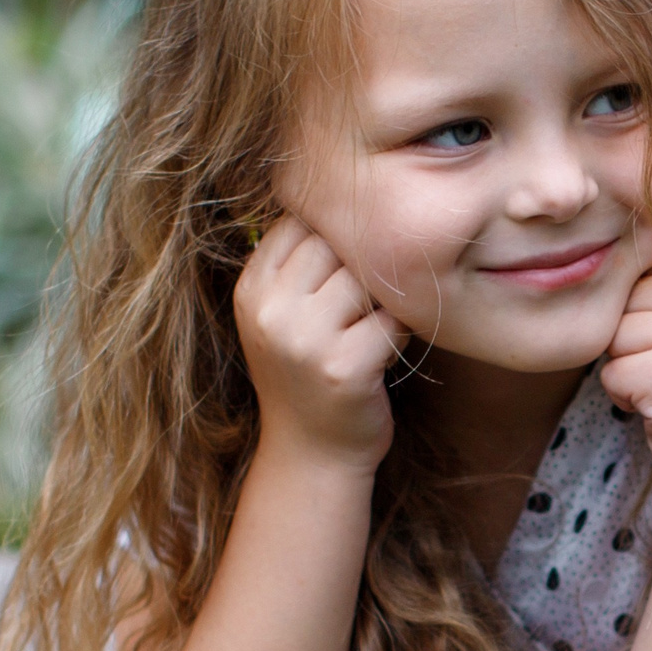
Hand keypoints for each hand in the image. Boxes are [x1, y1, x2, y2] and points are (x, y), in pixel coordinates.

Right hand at [233, 215, 403, 472]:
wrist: (312, 456)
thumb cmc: (311, 374)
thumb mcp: (285, 314)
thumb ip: (303, 262)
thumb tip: (348, 194)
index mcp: (252, 287)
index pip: (304, 220)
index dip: (340, 236)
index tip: (351, 266)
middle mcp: (269, 309)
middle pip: (340, 243)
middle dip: (365, 267)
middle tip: (365, 306)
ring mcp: (303, 338)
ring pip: (369, 280)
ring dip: (385, 302)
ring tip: (372, 331)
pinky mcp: (342, 367)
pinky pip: (393, 321)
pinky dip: (399, 335)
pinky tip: (383, 358)